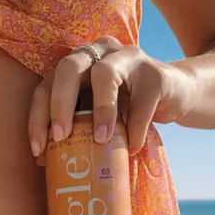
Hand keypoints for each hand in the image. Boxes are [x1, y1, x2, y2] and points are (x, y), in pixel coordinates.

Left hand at [28, 36, 194, 158]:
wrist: (175, 94)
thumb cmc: (127, 109)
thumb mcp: (96, 115)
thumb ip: (76, 127)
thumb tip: (45, 161)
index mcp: (78, 63)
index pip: (47, 84)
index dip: (38, 116)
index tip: (38, 149)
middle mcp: (99, 52)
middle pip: (69, 68)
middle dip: (60, 104)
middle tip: (62, 137)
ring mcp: (129, 58)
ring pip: (105, 74)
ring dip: (100, 110)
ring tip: (101, 140)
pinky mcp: (156, 74)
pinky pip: (142, 101)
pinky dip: (136, 128)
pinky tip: (132, 147)